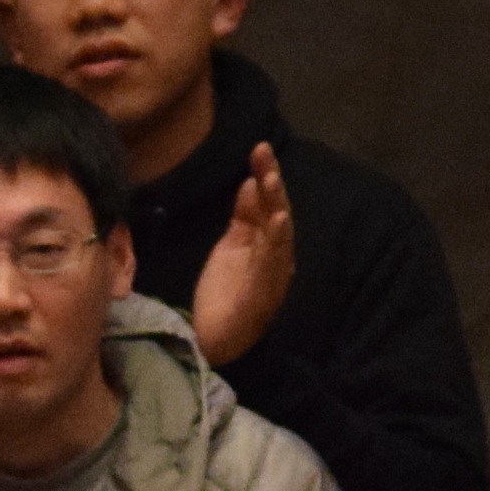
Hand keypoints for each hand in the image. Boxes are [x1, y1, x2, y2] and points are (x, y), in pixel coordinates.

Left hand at [189, 143, 294, 366]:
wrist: (210, 340)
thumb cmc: (224, 295)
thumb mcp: (232, 245)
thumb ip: (243, 216)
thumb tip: (250, 181)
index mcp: (266, 244)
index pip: (268, 204)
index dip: (265, 176)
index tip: (257, 150)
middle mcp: (275, 257)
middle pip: (277, 213)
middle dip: (272, 183)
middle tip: (263, 154)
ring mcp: (272, 276)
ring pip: (278, 235)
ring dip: (276, 205)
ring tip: (271, 179)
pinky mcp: (263, 295)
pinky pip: (271, 265)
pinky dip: (276, 242)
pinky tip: (278, 220)